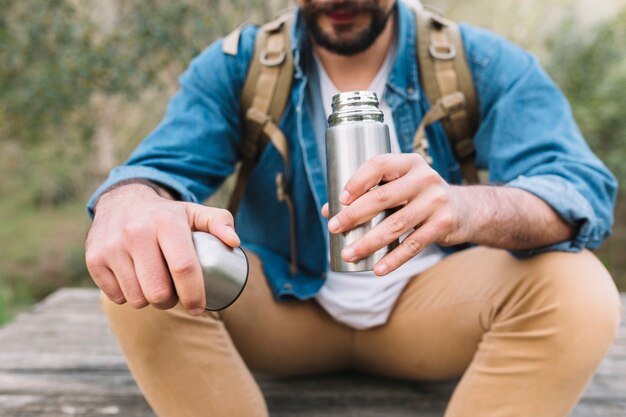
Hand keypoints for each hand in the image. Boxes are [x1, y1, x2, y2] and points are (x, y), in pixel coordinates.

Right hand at [85, 183, 239, 314]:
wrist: (122, 200)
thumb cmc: (166, 215)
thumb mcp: (195, 212)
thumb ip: (220, 222)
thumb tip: (234, 242)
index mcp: (166, 222)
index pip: (183, 267)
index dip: (194, 294)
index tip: (199, 307)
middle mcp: (136, 232)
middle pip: (159, 291)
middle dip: (171, 301)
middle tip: (175, 294)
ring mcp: (112, 246)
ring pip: (137, 299)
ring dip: (150, 300)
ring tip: (155, 284)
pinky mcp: (94, 259)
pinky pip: (116, 297)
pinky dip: (128, 296)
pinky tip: (134, 279)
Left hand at [321, 154, 468, 275]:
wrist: (464, 210)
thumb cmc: (418, 196)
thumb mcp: (400, 186)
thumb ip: (369, 193)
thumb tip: (329, 211)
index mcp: (409, 163)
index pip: (379, 165)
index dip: (357, 181)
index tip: (340, 199)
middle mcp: (425, 178)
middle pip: (383, 197)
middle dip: (354, 215)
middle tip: (334, 228)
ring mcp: (436, 201)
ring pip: (396, 225)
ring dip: (368, 242)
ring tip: (349, 253)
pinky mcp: (443, 225)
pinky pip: (413, 245)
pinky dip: (393, 259)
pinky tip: (377, 269)